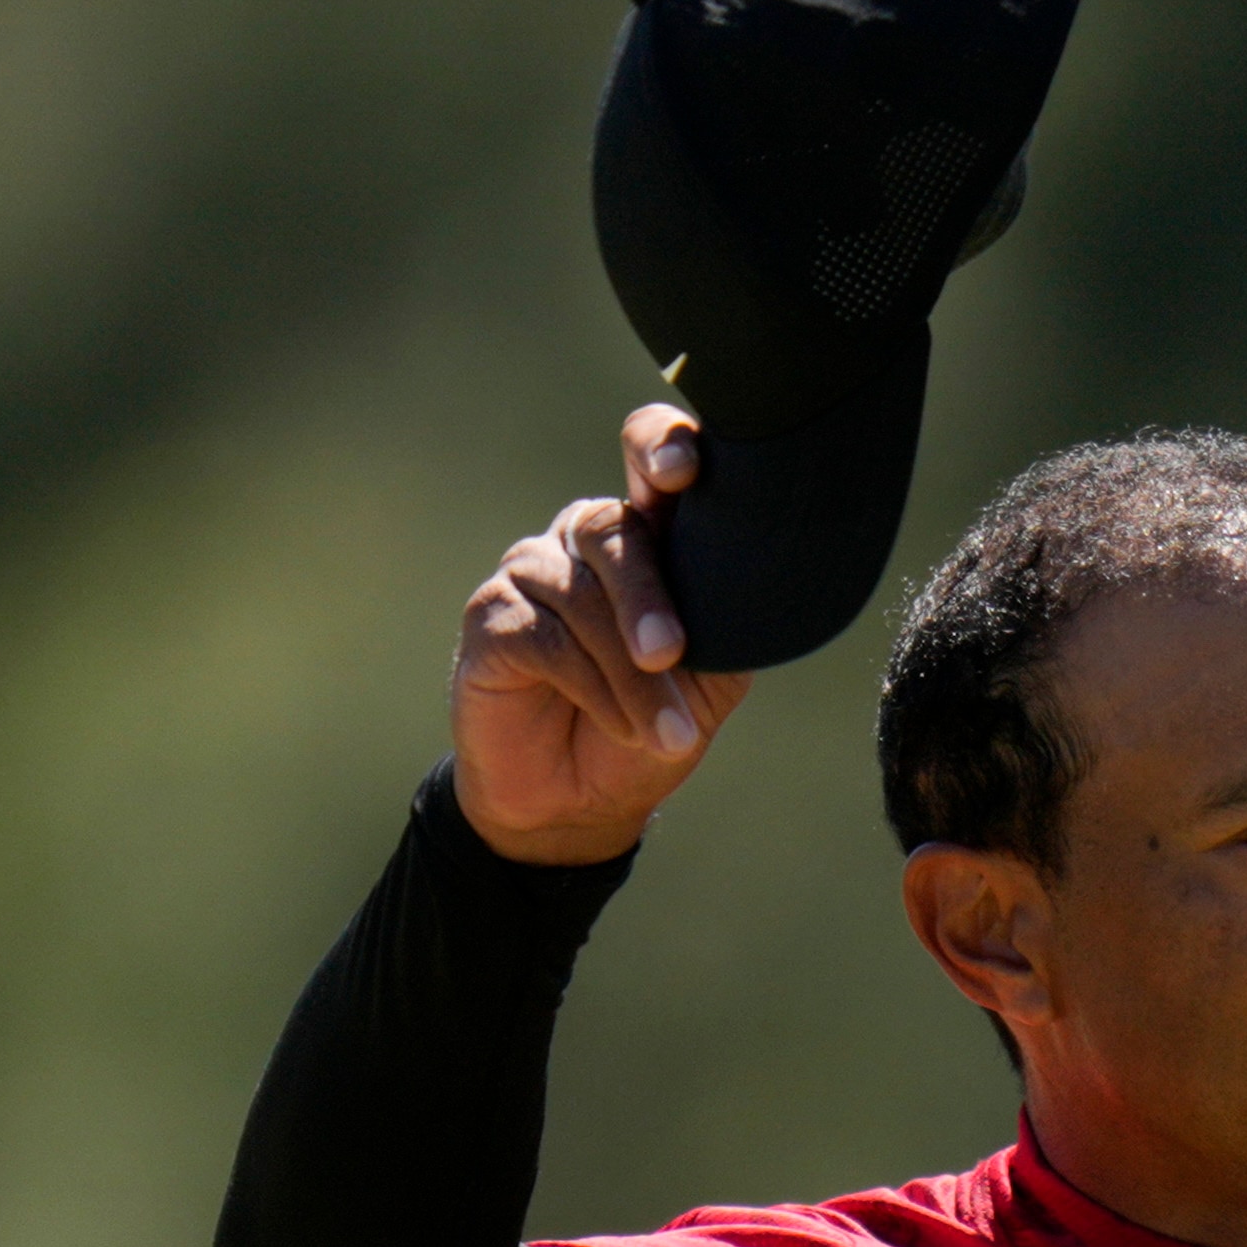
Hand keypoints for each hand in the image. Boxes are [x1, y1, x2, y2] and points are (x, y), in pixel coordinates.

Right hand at [448, 402, 748, 863]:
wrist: (580, 801)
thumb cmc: (652, 721)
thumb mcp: (712, 674)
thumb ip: (730, 617)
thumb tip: (756, 580)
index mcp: (647, 531)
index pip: (647, 455)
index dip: (661, 446)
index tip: (682, 471)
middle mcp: (584, 537)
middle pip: (613, 530)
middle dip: (649, 598)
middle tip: (672, 654)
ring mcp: (532, 571)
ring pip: (582, 596)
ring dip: (630, 673)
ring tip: (666, 732)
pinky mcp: (490, 616)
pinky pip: (544, 637)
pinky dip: (591, 687)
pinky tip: (618, 725)